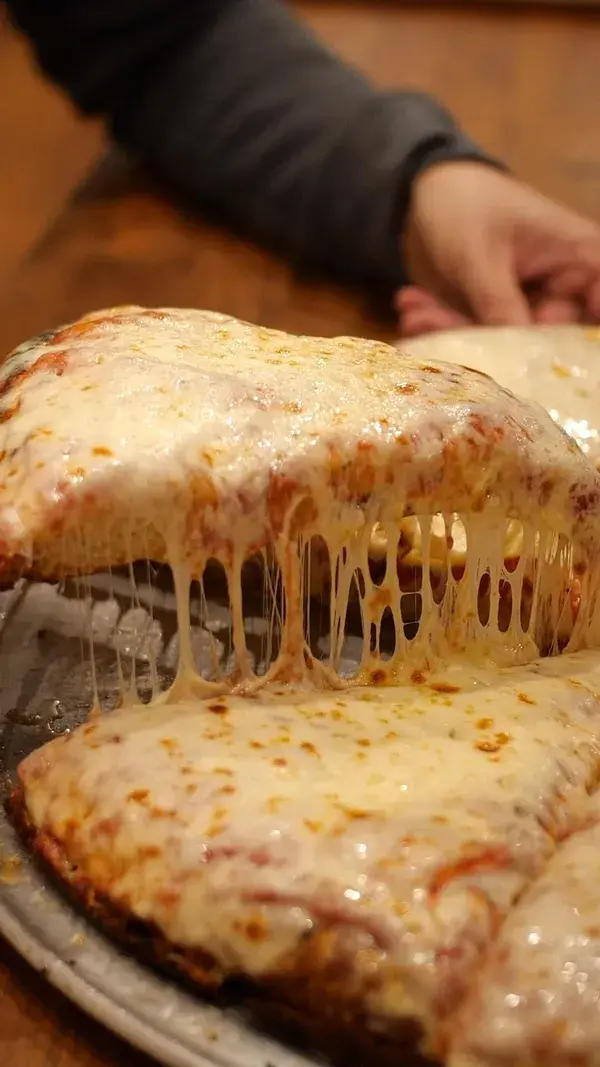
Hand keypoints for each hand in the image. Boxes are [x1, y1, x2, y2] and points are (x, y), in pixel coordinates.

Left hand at [396, 161, 599, 336]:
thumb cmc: (468, 203)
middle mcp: (558, 288)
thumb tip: (519, 353)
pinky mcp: (493, 318)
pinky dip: (439, 325)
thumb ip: (499, 302)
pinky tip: (409, 304)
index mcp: (576, 257)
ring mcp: (525, 306)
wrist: (427, 193)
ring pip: (500, 342)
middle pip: (545, 336)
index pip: (597, 298)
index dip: (586, 327)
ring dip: (452, 331)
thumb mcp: (479, 253)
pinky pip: (473, 335)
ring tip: (411, 313)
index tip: (548, 335)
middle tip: (444, 328)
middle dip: (491, 339)